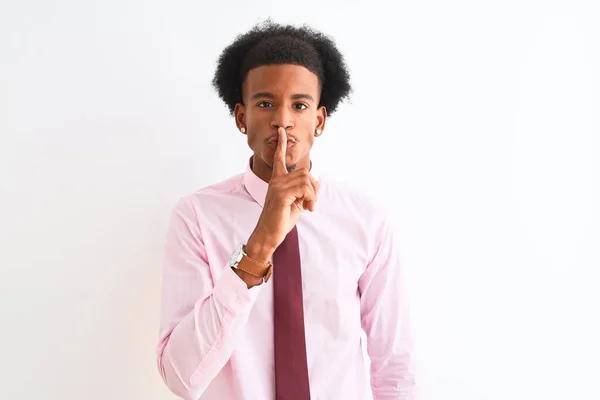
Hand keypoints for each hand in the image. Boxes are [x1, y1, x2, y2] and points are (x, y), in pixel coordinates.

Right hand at [246, 127, 319, 261]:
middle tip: (310, 204)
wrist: (269, 235)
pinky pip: (305, 189)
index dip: (282, 145)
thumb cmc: (281, 220)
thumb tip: (317, 182)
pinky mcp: (281, 194)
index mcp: (277, 181)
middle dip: (313, 189)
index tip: (282, 131)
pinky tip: (306, 208)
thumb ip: (305, 191)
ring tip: (308, 207)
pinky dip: (310, 199)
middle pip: (305, 172)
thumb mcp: (297, 203)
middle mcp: (276, 180)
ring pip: (307, 180)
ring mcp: (277, 186)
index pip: (279, 159)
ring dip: (313, 195)